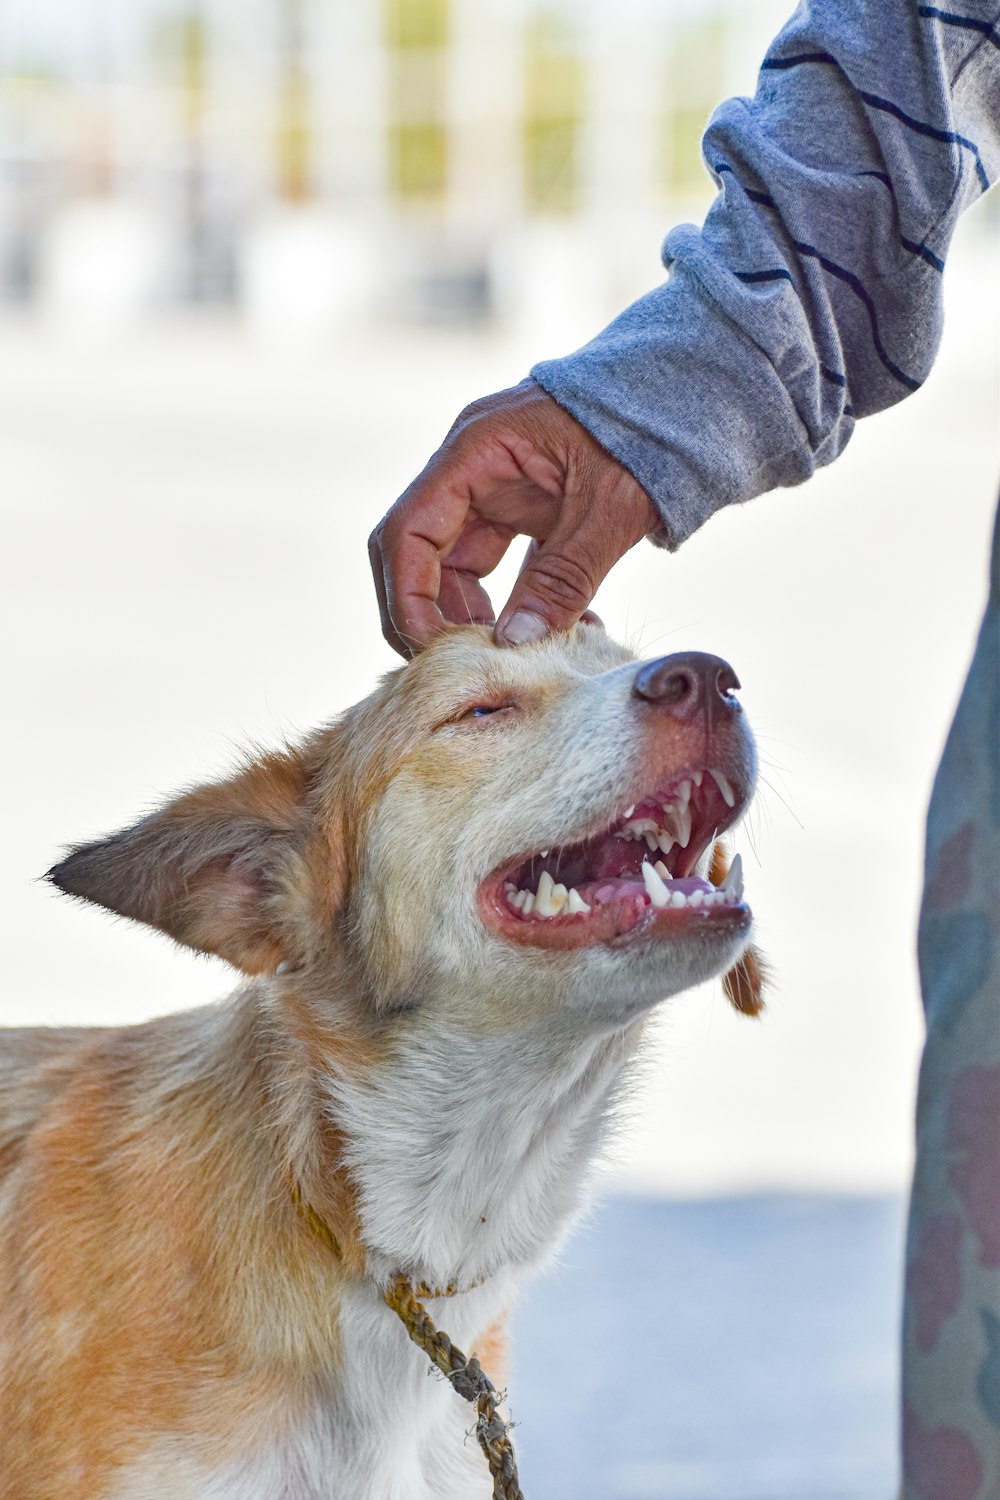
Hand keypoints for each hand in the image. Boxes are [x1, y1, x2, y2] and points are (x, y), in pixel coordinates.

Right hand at [369, 381, 657, 656]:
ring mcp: (491, 488)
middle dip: (429, 615)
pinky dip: (511, 605)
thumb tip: (513, 644)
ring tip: (517, 655)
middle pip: (415, 553)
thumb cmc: (648, 435)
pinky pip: (493, 568)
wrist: (686, 400)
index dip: (408, 597)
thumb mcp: (609, 511)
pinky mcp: (518, 509)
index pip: (407, 531)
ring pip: (453, 567)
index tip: (433, 650)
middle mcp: (470, 467)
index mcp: (475, 450)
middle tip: (463, 665)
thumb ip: (562, 579)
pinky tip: (547, 634)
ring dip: (473, 617)